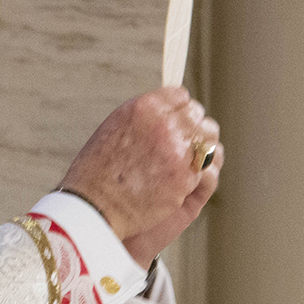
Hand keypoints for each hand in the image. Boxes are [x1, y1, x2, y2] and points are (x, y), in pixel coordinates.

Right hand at [58, 87, 221, 258]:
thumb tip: (165, 111)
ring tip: (189, 160)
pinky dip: (197, 175)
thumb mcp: (115, 128)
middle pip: (197, 116)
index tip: (177, 122)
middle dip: (193, 128)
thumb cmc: (98, 172)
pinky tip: (182, 181)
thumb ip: (144, 118)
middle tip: (185, 144)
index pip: (181, 96)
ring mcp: (178, 152)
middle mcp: (164, 125)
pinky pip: (205, 168)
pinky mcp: (185, 179)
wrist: (94, 207)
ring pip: (208, 139)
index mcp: (145, 108)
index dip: (179, 110)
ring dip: (202, 148)